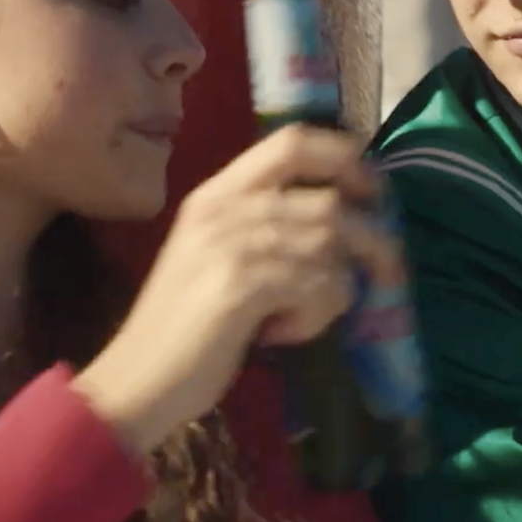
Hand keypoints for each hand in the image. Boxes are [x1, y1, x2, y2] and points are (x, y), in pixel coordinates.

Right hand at [73, 124, 403, 453]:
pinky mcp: (242, 286)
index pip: (290, 142)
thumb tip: (343, 222)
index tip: (372, 188)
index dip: (342, 157)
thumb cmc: (184, 325)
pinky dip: (317, 315)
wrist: (137, 378)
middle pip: (327, 201)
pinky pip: (319, 285)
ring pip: (330, 246)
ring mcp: (231, 244)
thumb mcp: (217, 256)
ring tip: (307, 316)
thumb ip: (266, 228)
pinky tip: (283, 333)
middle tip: (384, 270)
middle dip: (369, 240)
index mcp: (216, 194)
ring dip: (335, 289)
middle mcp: (224, 208)